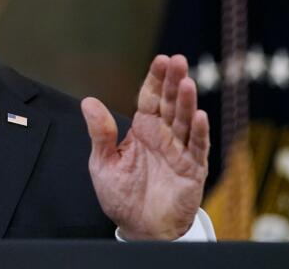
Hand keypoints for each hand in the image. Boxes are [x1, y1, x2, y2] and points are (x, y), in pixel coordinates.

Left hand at [81, 54, 208, 239]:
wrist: (139, 228)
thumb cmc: (122, 196)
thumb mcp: (103, 163)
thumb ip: (100, 133)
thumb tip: (88, 102)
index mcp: (143, 130)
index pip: (150, 98)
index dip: (156, 79)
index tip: (161, 60)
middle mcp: (163, 136)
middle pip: (170, 103)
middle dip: (174, 82)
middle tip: (178, 62)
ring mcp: (179, 152)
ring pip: (185, 122)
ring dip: (187, 102)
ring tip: (188, 83)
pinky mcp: (192, 170)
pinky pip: (197, 149)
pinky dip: (199, 133)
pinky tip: (200, 117)